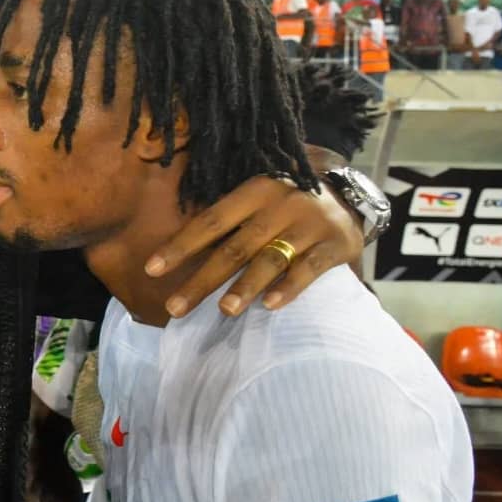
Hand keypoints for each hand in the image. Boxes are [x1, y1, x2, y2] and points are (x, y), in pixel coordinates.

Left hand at [144, 175, 362, 318]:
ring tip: (224, 310)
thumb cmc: (287, 203)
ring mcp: (309, 224)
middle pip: (234, 247)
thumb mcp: (258, 199)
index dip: (180, 246)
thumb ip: (229, 221)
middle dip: (202, 280)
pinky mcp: (335, 243)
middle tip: (175, 307)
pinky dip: (289, 288)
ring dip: (245, 286)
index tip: (151, 270)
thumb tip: (178, 253)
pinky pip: (309, 269)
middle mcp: (279, 204)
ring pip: (270, 258)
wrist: (349, 193)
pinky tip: (270, 306)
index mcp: (253, 190)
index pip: (209, 222)